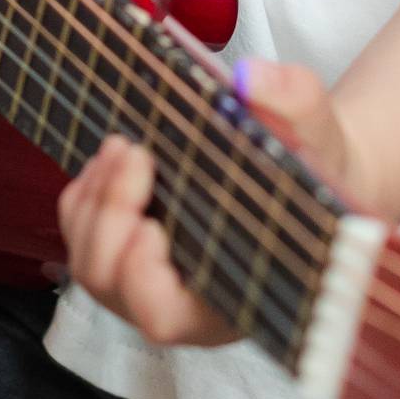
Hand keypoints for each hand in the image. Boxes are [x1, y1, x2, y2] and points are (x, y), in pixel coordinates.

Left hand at [56, 58, 358, 346]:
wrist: (307, 164)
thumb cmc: (317, 166)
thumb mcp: (317, 127)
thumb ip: (293, 102)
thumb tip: (249, 81)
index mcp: (234, 300)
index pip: (164, 317)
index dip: (142, 277)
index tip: (154, 225)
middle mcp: (184, 302)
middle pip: (109, 282)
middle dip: (111, 214)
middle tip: (135, 153)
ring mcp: (150, 280)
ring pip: (88, 260)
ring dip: (93, 201)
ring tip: (124, 146)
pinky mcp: (130, 251)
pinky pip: (82, 235)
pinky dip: (86, 195)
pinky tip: (116, 157)